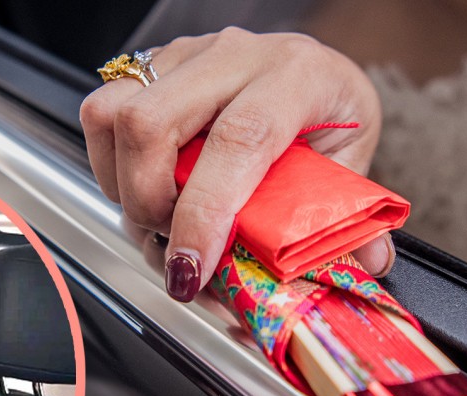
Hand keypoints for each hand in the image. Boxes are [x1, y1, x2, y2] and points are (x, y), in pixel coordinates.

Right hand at [81, 28, 393, 301]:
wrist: (312, 73)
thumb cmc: (328, 115)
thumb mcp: (351, 164)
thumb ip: (345, 218)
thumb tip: (364, 264)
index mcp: (295, 76)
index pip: (237, 140)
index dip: (204, 213)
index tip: (192, 268)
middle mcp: (233, 57)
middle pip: (151, 123)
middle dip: (148, 205)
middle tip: (175, 248)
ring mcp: (185, 58)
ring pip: (113, 116)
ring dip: (123, 187)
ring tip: (160, 219)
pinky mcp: (151, 69)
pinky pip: (102, 115)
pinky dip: (111, 168)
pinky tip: (144, 188)